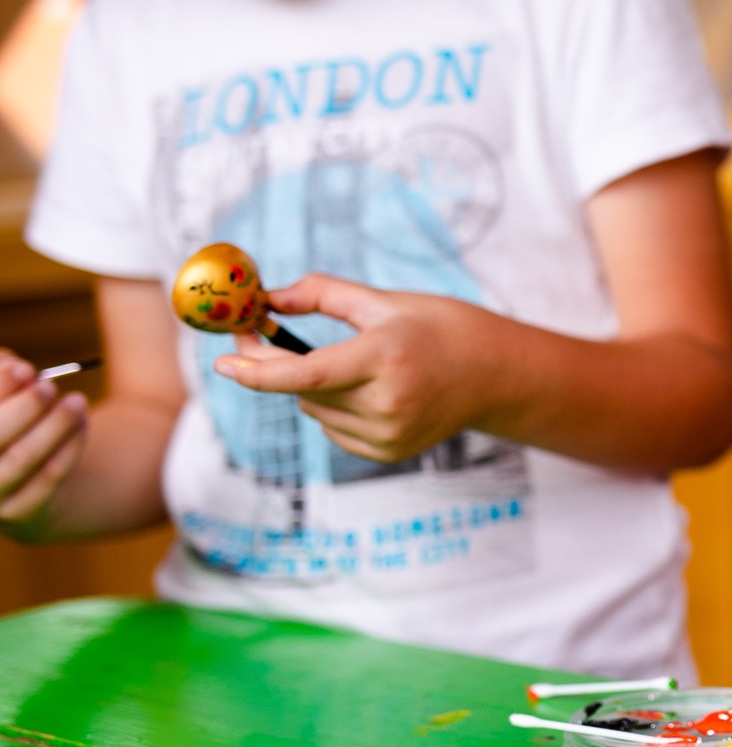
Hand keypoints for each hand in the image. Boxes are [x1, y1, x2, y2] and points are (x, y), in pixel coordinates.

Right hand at [0, 352, 88, 526]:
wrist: (28, 479)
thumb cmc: (7, 420)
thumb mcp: (4, 395)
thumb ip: (3, 374)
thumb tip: (16, 368)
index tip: (25, 368)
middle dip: (25, 407)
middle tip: (50, 385)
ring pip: (21, 458)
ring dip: (53, 425)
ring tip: (76, 401)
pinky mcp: (18, 515)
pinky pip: (48, 478)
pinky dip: (69, 447)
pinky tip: (82, 424)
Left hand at [214, 274, 502, 462]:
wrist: (495, 374)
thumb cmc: (439, 328)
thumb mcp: (384, 302)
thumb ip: (322, 295)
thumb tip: (268, 300)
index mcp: (385, 358)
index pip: (307, 375)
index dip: (258, 371)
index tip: (221, 362)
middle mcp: (387, 403)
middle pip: (303, 391)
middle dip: (276, 364)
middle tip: (257, 337)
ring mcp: (389, 434)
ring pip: (315, 411)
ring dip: (313, 387)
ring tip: (355, 365)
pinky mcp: (389, 452)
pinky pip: (333, 429)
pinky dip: (334, 408)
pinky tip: (370, 391)